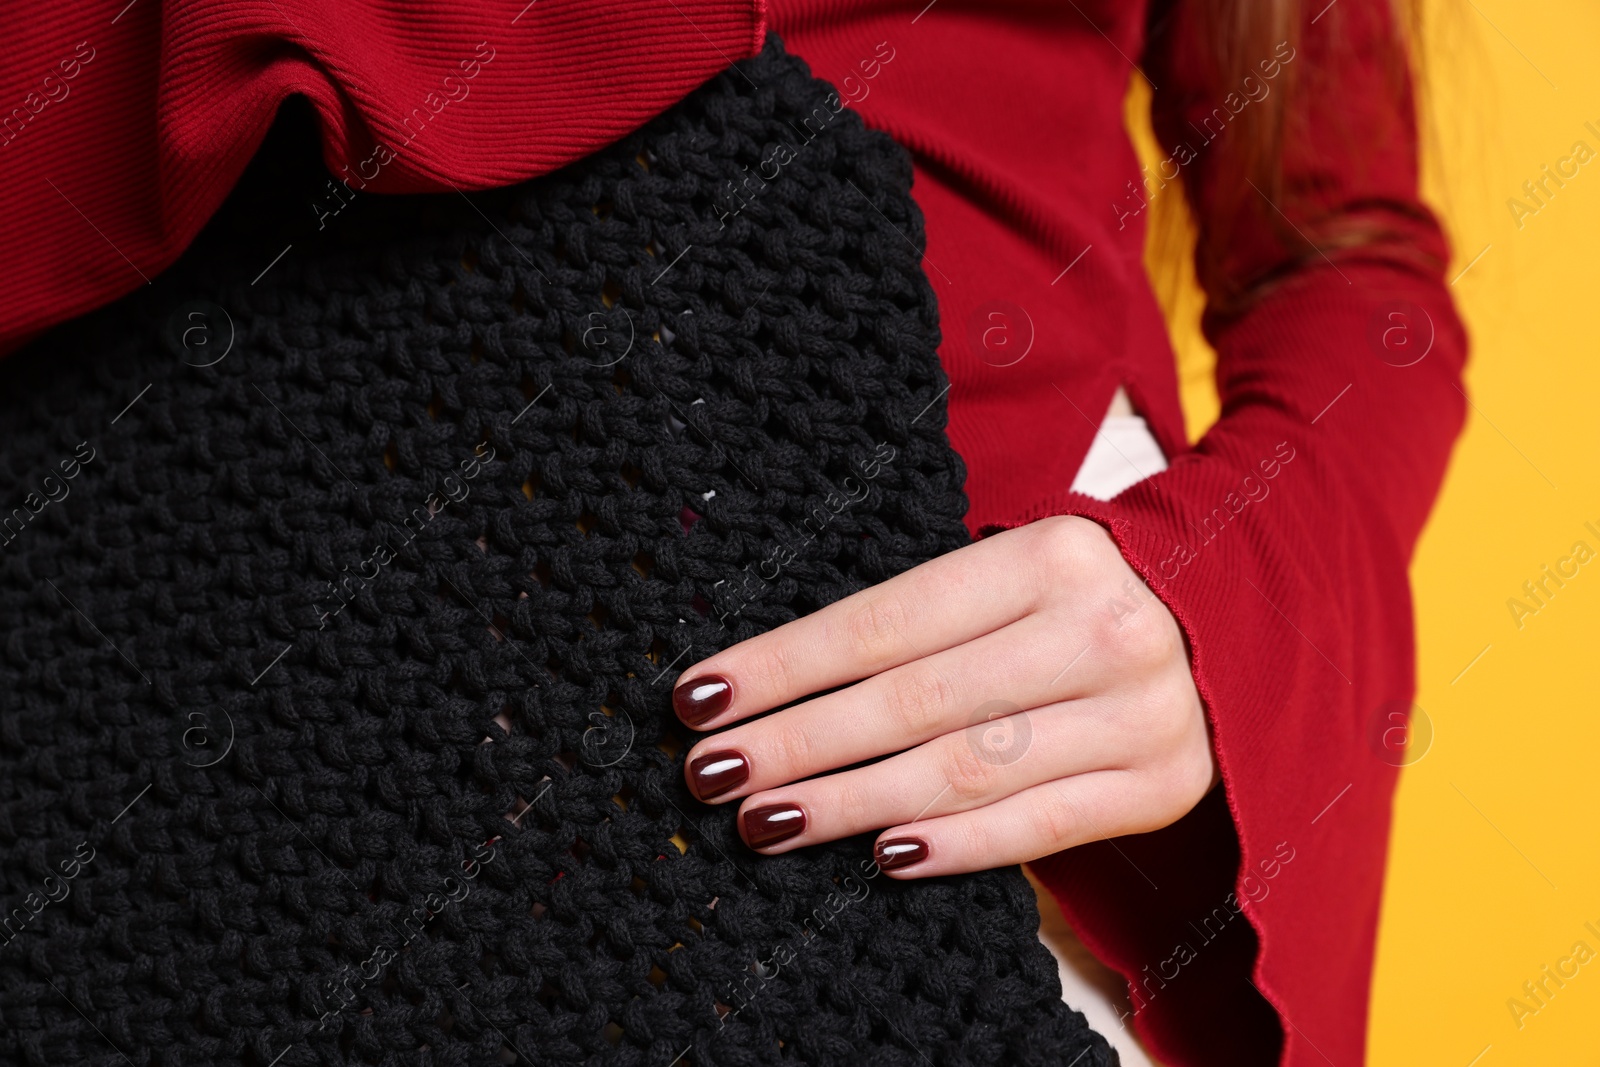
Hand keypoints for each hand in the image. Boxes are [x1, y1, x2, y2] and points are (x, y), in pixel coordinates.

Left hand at [672, 515, 1218, 876]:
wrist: (1232, 622)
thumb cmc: (1077, 597)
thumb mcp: (1010, 572)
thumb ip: (918, 622)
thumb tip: (777, 687)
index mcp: (1050, 555)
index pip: (887, 622)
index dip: (785, 664)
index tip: (699, 697)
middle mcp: (1101, 630)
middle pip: (914, 700)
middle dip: (797, 741)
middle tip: (711, 771)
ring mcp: (1138, 714)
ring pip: (965, 768)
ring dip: (850, 803)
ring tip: (767, 819)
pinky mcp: (1157, 785)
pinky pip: (1039, 826)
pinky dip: (956, 844)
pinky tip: (882, 854)